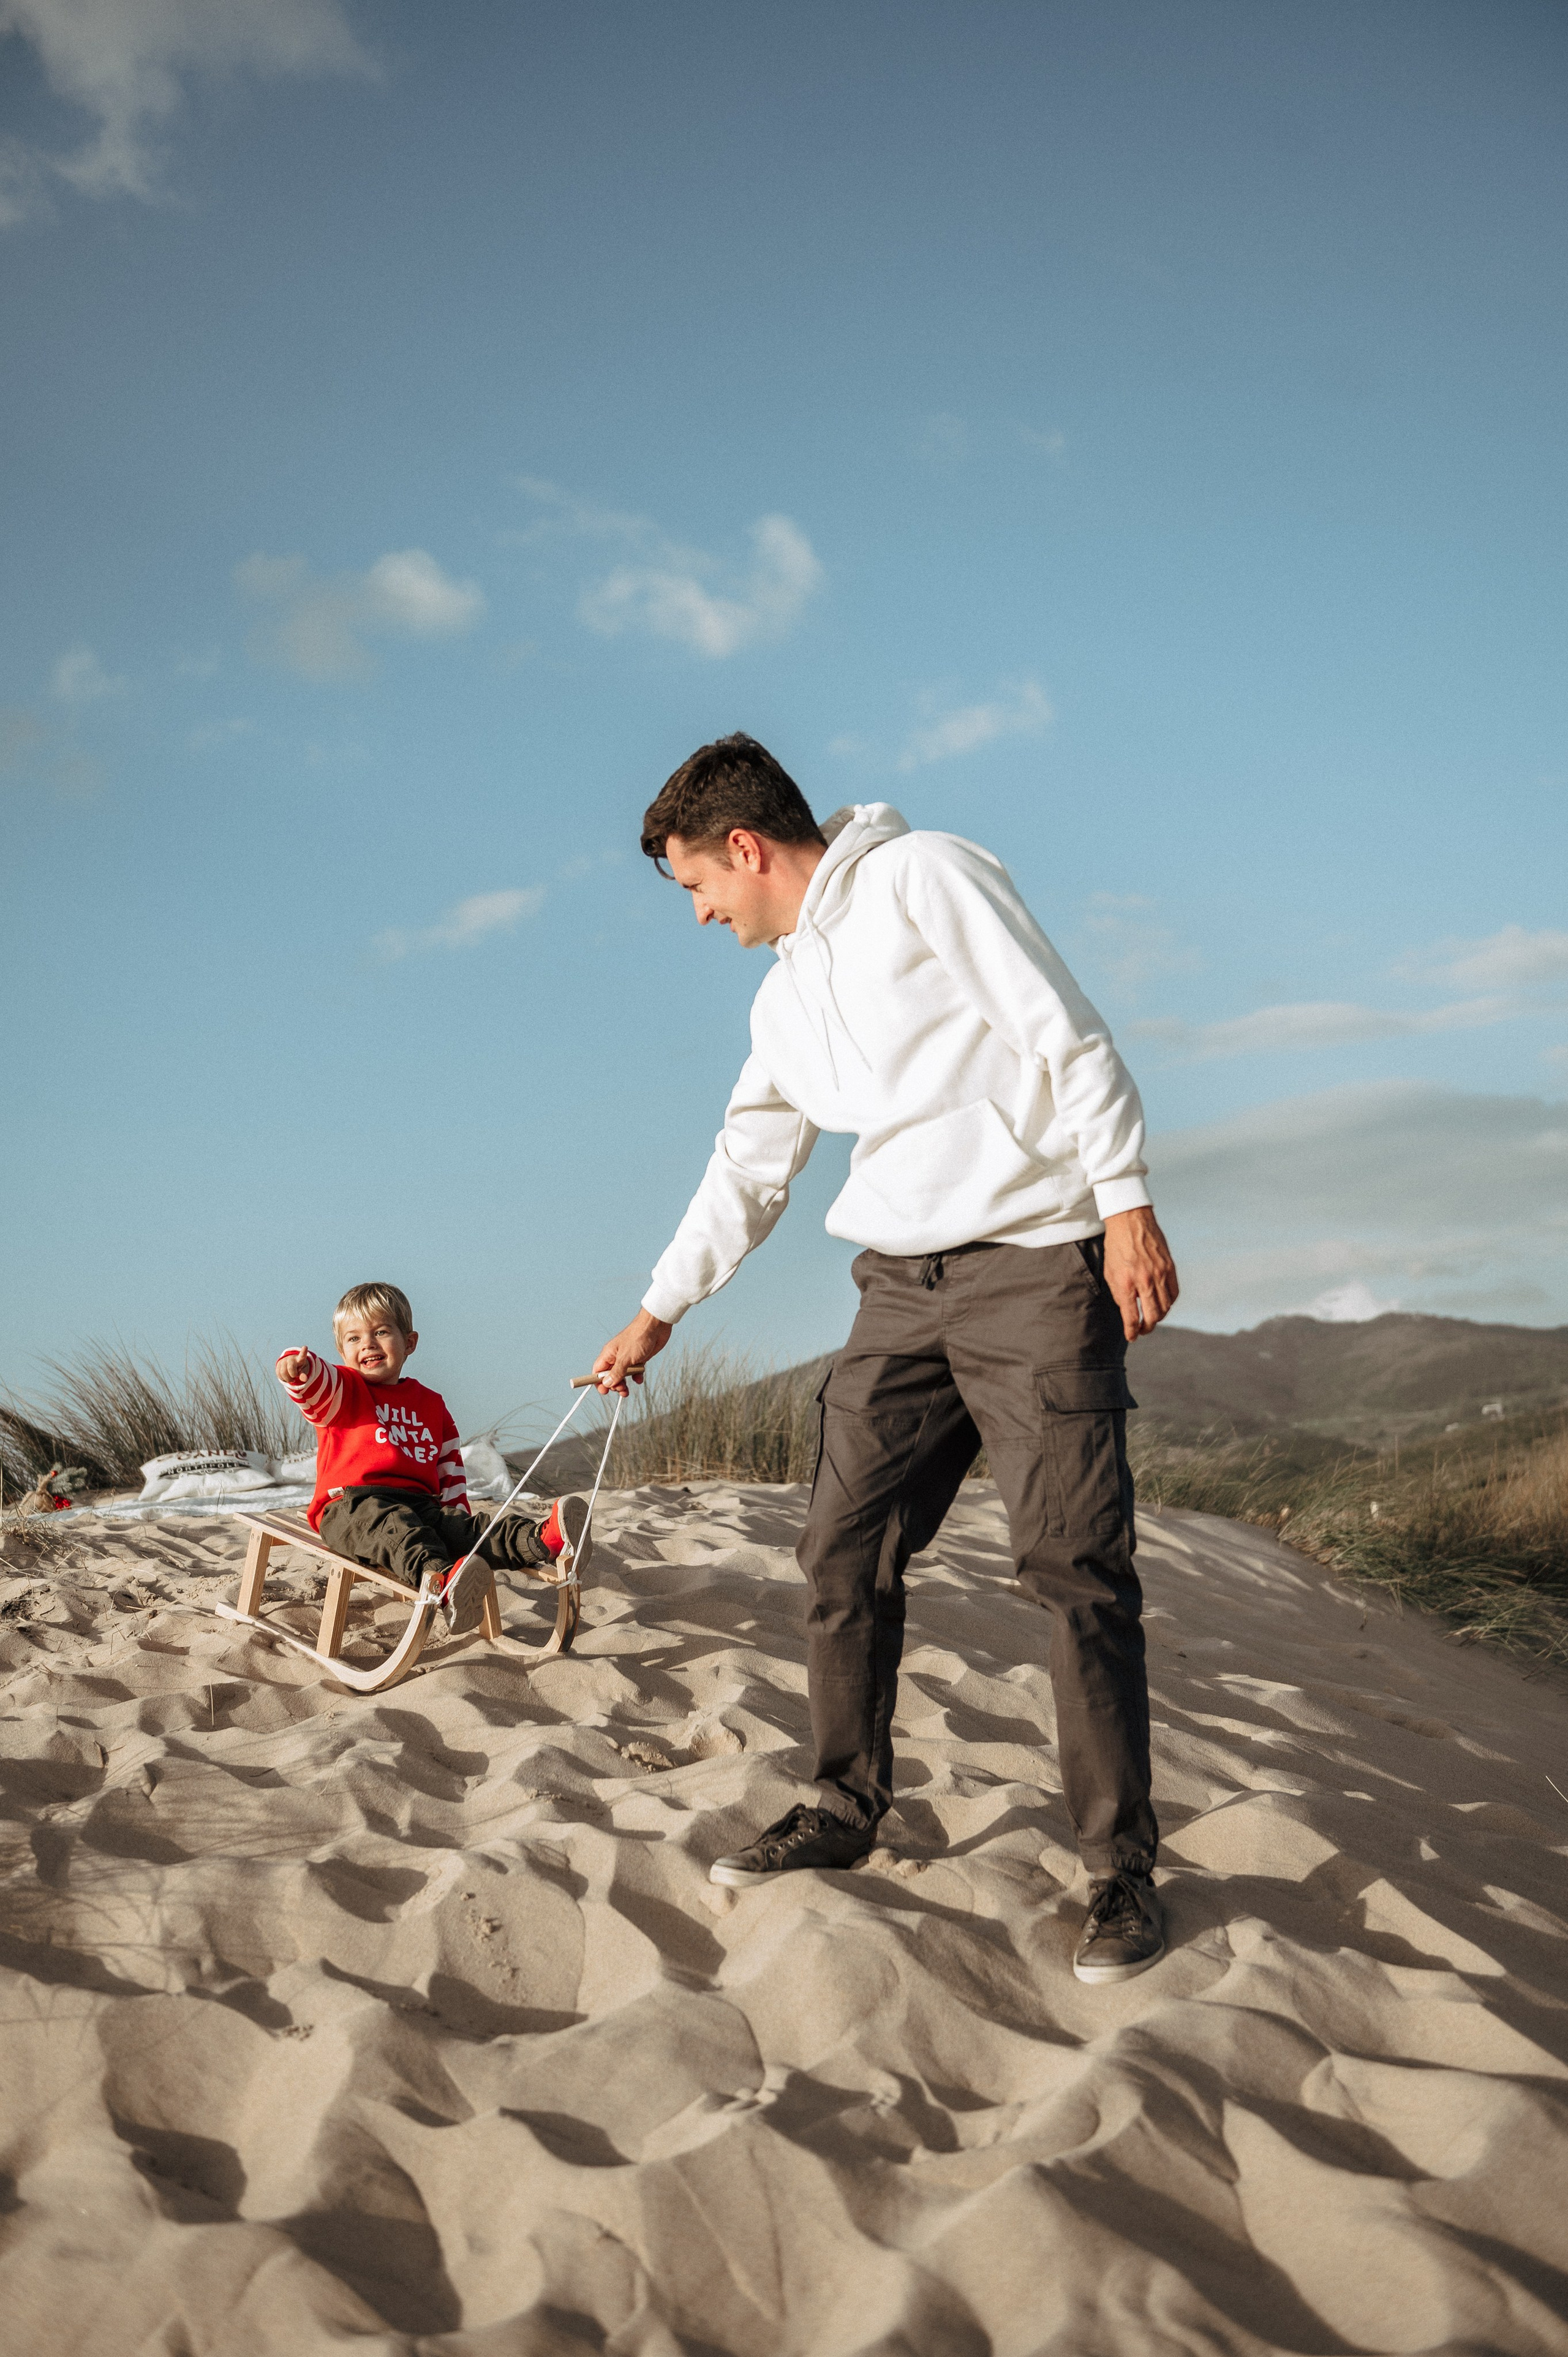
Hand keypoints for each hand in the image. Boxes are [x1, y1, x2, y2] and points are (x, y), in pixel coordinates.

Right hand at [276, 1350, 310, 1383]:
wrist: (289, 1362)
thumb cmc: (298, 1367)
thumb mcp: (301, 1370)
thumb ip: (303, 1375)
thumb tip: (305, 1379)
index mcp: (300, 1359)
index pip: (302, 1355)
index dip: (303, 1351)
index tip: (305, 1347)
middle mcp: (291, 1358)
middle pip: (291, 1368)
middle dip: (293, 1375)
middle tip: (295, 1376)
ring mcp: (284, 1361)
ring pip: (283, 1373)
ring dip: (288, 1379)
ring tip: (291, 1378)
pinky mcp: (278, 1364)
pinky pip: (279, 1374)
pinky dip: (283, 1379)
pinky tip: (286, 1378)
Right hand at [592, 1309, 672, 1395]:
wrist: (656, 1326)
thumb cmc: (638, 1338)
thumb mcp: (625, 1358)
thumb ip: (616, 1372)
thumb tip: (606, 1383)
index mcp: (608, 1354)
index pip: (598, 1371)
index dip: (598, 1382)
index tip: (604, 1392)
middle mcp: (616, 1356)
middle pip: (610, 1375)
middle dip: (614, 1385)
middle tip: (622, 1389)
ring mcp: (628, 1357)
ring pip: (623, 1375)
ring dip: (624, 1384)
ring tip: (627, 1391)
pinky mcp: (640, 1358)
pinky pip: (635, 1371)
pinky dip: (636, 1376)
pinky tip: (640, 1378)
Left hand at [1102, 1206, 1178, 1341]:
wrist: (1131, 1221)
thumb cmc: (1116, 1246)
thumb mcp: (1109, 1271)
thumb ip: (1119, 1293)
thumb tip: (1128, 1311)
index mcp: (1126, 1282)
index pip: (1131, 1316)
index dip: (1132, 1331)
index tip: (1132, 1336)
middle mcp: (1145, 1280)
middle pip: (1153, 1316)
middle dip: (1147, 1328)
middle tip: (1142, 1329)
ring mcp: (1160, 1274)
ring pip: (1166, 1307)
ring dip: (1158, 1316)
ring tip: (1151, 1317)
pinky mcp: (1170, 1267)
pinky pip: (1174, 1293)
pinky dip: (1169, 1302)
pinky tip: (1162, 1303)